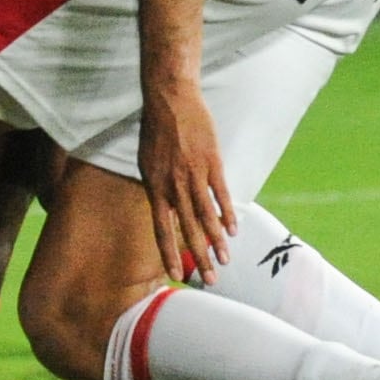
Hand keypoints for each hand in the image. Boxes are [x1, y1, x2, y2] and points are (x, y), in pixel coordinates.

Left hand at [142, 72, 234, 280]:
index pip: (161, 229)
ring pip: (206, 214)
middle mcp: (173, 185)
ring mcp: (193, 174)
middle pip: (186, 228)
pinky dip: (227, 213)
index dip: (169, 254)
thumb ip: (157, 187)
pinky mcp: (212, 162)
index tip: (176, 276)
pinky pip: (221, 193)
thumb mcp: (146, 162)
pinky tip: (233, 230)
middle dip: (198, 256)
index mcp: (155, 187)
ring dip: (217, 240)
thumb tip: (166, 209)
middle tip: (210, 279)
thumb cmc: (155, 131)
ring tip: (225, 260)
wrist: (169, 100)